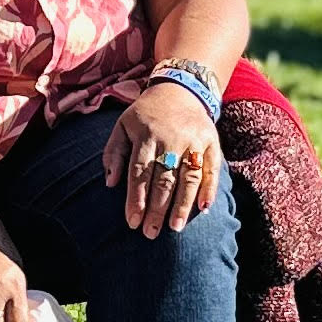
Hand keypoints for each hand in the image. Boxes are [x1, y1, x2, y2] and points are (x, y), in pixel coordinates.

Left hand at [105, 78, 223, 235]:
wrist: (180, 88)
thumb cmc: (146, 115)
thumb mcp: (122, 126)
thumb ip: (113, 153)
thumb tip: (110, 183)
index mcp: (145, 135)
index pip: (139, 172)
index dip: (136, 199)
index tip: (132, 222)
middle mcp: (170, 138)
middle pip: (163, 179)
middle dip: (156, 209)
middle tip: (150, 233)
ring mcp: (193, 140)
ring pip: (188, 177)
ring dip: (182, 205)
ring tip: (175, 228)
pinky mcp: (211, 141)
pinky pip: (212, 168)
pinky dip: (209, 189)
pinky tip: (204, 209)